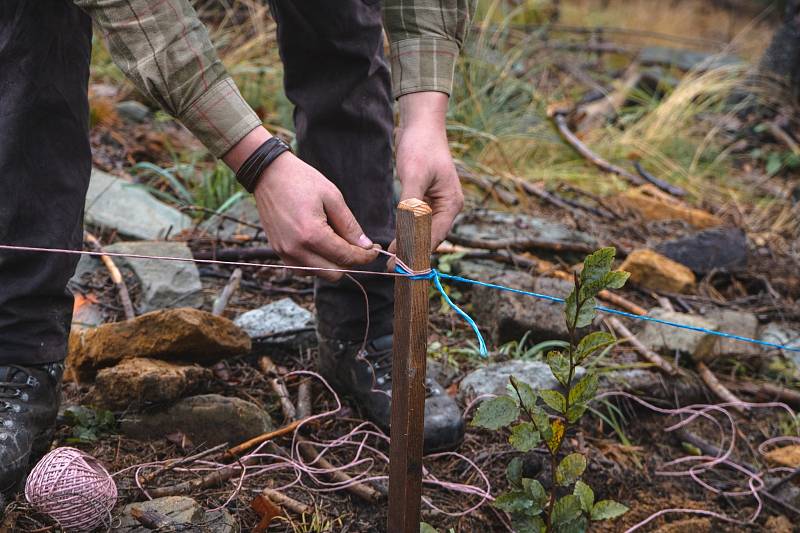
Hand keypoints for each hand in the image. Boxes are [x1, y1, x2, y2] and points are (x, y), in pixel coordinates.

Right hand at [223, 127, 378, 280]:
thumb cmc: (301, 180)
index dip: (365, 256)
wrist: (268, 174)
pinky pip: (303, 269)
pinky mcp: (278, 251)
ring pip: (319, 273)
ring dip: (332, 263)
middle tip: (356, 246)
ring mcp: (285, 252)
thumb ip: (349, 225)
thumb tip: (365, 246)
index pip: (346, 257)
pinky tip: (320, 244)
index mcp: (311, 234)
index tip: (374, 250)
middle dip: (349, 262)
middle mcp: (296, 249)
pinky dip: (316, 262)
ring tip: (335, 240)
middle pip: (334, 273)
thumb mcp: (332, 197)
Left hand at [389, 92, 463, 264]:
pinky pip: (418, 224)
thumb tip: (407, 234)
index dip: (416, 253)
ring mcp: (438, 205)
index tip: (399, 266)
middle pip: (430, 239)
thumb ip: (411, 206)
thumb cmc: (420, 147)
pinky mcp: (427, 201)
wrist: (421, 125)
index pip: (433, 236)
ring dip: (408, 247)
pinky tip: (395, 245)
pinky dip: (407, 235)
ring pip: (423, 234)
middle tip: (392, 270)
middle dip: (412, 254)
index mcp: (451, 204)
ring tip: (392, 262)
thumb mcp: (414, 176)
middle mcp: (448, 208)